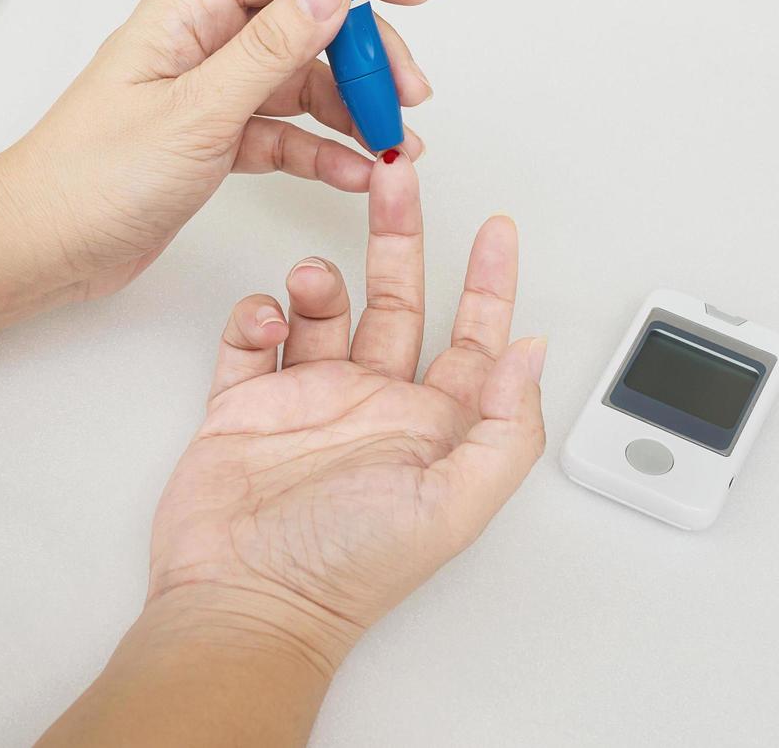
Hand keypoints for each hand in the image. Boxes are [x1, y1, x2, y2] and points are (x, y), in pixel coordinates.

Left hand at [0, 0, 436, 303]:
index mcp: (189, 10)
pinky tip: (354, 173)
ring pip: (303, 80)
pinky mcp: (215, 138)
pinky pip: (286, 131)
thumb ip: (271, 48)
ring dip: (353, 108)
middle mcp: (204, 41)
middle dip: (366, 53)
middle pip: (308, 19)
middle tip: (407, 95)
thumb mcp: (196, 111)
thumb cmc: (90, 178)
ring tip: (392, 145)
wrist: (43, 247)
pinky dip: (324, 150)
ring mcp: (212, 90)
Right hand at [145, 153, 546, 672]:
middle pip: (397, 300)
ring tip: (312, 284)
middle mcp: (374, 406)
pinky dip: (255, 314)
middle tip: (394, 178)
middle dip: (398, 237)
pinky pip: (252, 339)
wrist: (243, 600)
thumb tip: (534, 351)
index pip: (474, 339)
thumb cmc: (347, 568)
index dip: (490, 282)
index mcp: (431, 427)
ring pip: (322, 311)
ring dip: (320, 282)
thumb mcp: (453, 503)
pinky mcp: (245, 405)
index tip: (497, 227)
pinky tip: (264, 321)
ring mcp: (308, 401)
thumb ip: (504, 427)